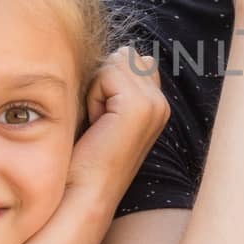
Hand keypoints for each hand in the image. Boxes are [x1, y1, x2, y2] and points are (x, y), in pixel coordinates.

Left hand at [64, 46, 168, 200]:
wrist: (81, 194)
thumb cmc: (81, 156)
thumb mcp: (102, 112)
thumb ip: (116, 82)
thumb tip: (123, 49)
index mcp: (156, 105)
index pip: (129, 59)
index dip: (105, 80)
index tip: (100, 118)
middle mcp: (162, 104)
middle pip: (122, 56)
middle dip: (101, 81)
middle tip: (97, 121)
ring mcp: (155, 105)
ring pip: (115, 62)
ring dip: (96, 89)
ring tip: (96, 124)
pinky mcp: (140, 107)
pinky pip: (107, 73)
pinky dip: (93, 96)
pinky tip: (96, 125)